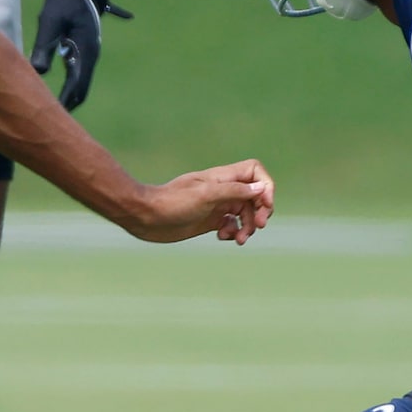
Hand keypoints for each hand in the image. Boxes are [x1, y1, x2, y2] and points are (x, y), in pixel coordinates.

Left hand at [30, 0, 127, 111]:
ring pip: (79, 83)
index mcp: (86, 51)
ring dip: (67, 98)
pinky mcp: (82, 50)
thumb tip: (37, 71)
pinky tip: (53, 95)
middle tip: (49, 124)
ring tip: (51, 114)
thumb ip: (44, 45)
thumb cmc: (63, 0)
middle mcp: (90, 56)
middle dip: (67, 106)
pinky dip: (68, 87)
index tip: (51, 117)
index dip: (64, 103)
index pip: (76, 85)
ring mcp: (88, 53)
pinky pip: (77, 74)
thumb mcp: (51, 21)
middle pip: (80, 90)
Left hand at [122, 160, 273, 243]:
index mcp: (223, 178)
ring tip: (239, 239)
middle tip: (257, 226)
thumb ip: (234, 191)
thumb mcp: (206, 195)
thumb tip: (261, 188)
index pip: (255, 172)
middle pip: (254, 195)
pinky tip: (222, 237)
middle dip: (260, 211)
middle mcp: (222, 190)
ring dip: (247, 227)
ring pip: (245, 213)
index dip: (265, 186)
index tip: (264, 205)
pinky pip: (231, 225)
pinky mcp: (209, 221)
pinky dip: (233, 232)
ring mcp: (216, 205)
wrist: (146, 217)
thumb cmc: (173, 202)